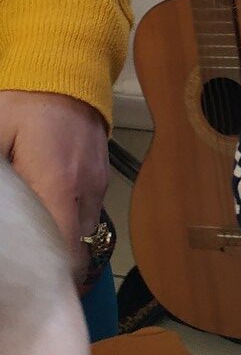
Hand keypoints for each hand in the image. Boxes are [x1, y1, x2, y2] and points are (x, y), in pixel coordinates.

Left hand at [0, 89, 109, 285]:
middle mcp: (85, 189)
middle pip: (77, 249)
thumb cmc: (24, 98)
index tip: (33, 293)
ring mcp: (98, 181)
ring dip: (63, 244)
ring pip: (84, 233)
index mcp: (57, 182)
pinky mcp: (102, 172)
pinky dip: (70, 223)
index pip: (63, 250)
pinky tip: (48, 219)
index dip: (52, 280)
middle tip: (27, 277)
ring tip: (35, 251)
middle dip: (55, 268)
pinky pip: (88, 211)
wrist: (67, 61)